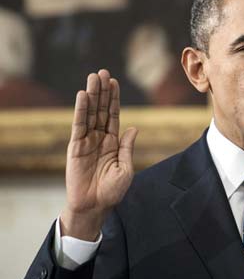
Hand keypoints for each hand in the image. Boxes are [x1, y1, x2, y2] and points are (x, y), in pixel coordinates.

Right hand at [61, 69, 137, 240]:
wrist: (95, 206)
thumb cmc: (112, 191)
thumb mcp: (125, 168)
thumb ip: (127, 147)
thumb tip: (134, 127)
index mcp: (113, 142)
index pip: (113, 115)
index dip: (114, 99)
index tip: (114, 82)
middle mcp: (100, 138)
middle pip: (101, 109)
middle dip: (103, 91)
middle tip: (103, 72)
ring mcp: (87, 141)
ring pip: (90, 113)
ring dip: (92, 95)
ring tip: (93, 77)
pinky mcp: (76, 147)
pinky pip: (79, 125)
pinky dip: (81, 110)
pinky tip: (83, 96)